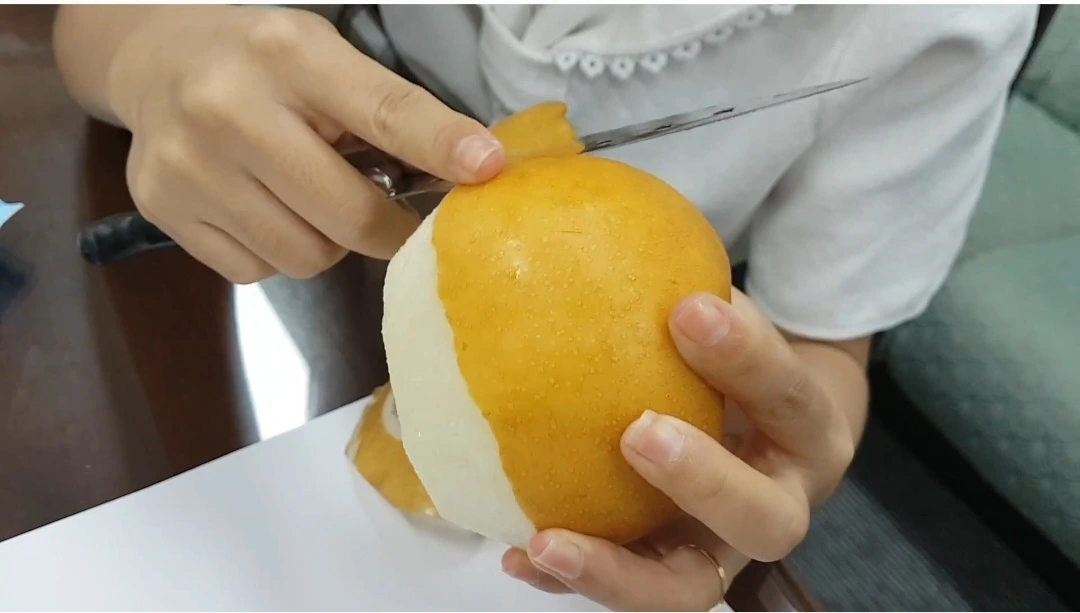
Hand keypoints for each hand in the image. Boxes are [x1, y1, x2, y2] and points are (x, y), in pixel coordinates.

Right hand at [108, 6, 503, 281]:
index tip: (487, 169)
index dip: (440, 145)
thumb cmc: (261, 63)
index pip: (382, 110)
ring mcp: (189, 164)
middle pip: (348, 214)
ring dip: (326, 241)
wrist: (154, 62)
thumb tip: (466, 174)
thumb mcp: (325, 57)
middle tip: (395, 219)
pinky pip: (257, 272)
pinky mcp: (162, 208)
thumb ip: (385, 111)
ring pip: (305, 256)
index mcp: (289, 56)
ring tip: (307, 198)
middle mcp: (231, 108)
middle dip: (387, 228)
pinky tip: (262, 209)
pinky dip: (275, 253)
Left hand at [501, 289, 858, 610]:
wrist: (774, 432)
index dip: (747, 357)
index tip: (688, 308)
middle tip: (639, 432)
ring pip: (691, 590)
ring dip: (620, 569)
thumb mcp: (732, 323)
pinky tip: (521, 552)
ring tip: (548, 540)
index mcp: (808, 429)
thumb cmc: (738, 364)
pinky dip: (576, 579)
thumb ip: (692, 292)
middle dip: (705, 479)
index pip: (789, 395)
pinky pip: (630, 590)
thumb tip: (586, 212)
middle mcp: (780, 501)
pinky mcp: (677, 572)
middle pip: (766, 518)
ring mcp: (725, 551)